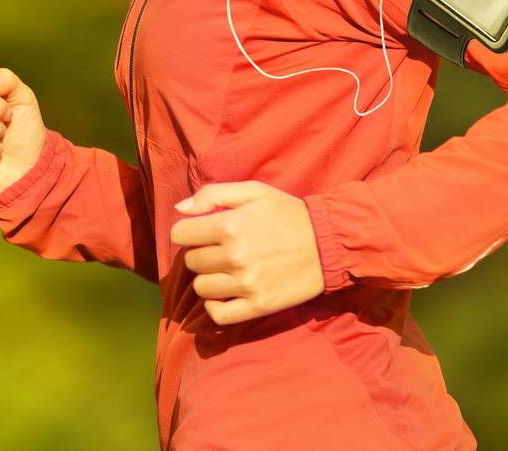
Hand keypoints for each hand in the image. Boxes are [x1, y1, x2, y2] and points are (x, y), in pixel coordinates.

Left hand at [171, 180, 325, 324]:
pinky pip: (218, 315)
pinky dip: (214, 306)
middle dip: (200, 253)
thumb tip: (179, 209)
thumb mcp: (253, 191)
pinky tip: (224, 294)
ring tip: (225, 270)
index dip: (188, 231)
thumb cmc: (288, 213)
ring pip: (201, 287)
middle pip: (191, 261)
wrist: (328, 243)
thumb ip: (212, 194)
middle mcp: (234, 257)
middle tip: (219, 249)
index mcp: (228, 225)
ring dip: (208, 278)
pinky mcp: (258, 306)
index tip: (201, 232)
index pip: (180, 235)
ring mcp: (246, 285)